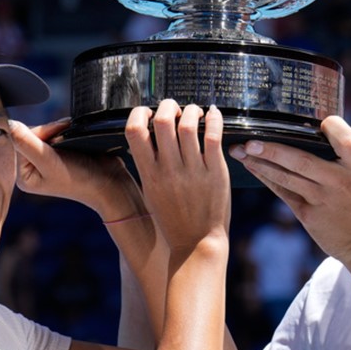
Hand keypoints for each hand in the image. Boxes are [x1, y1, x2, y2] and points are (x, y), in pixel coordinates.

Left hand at [11, 118, 140, 214]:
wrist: (111, 184)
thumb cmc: (81, 178)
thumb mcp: (51, 162)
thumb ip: (28, 144)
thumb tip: (9, 124)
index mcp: (24, 176)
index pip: (20, 141)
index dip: (38, 132)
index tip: (57, 136)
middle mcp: (33, 168)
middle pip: (31, 135)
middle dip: (49, 130)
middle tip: (67, 133)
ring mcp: (48, 161)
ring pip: (45, 132)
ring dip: (58, 129)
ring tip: (72, 135)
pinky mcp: (61, 154)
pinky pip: (57, 134)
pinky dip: (65, 130)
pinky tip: (75, 135)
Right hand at [125, 101, 230, 257]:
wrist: (196, 244)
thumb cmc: (172, 218)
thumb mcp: (151, 192)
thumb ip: (147, 166)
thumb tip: (144, 137)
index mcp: (149, 175)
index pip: (134, 132)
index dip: (139, 114)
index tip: (148, 112)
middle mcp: (169, 171)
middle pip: (163, 121)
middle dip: (167, 106)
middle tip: (173, 107)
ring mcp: (193, 171)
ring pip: (189, 126)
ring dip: (190, 110)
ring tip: (193, 112)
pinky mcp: (216, 173)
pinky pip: (214, 137)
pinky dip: (214, 119)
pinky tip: (213, 114)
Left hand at [228, 115, 350, 265]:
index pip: (339, 134)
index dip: (329, 125)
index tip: (320, 123)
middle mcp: (338, 179)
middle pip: (300, 158)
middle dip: (272, 148)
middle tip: (249, 139)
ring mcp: (321, 198)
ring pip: (286, 176)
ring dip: (261, 163)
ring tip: (240, 151)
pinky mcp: (309, 215)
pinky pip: (285, 193)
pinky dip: (268, 180)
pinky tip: (253, 168)